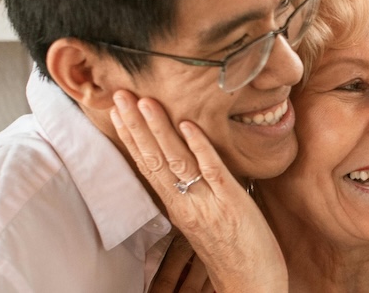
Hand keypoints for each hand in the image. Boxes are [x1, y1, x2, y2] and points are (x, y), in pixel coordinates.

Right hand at [110, 90, 286, 292]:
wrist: (251, 283)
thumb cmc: (233, 251)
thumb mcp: (206, 219)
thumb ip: (196, 192)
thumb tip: (192, 163)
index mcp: (178, 207)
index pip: (147, 165)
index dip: (131, 137)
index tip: (117, 110)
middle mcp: (185, 204)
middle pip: (153, 159)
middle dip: (135, 125)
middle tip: (118, 94)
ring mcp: (207, 203)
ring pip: (176, 161)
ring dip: (159, 129)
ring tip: (144, 102)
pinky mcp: (232, 203)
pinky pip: (212, 170)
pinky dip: (199, 146)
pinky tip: (188, 125)